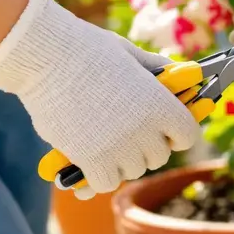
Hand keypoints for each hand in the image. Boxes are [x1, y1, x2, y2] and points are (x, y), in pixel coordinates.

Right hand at [0, 0, 200, 199]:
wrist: (46, 57)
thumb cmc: (88, 50)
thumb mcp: (130, 54)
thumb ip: (156, 69)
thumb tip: (180, 71)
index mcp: (160, 103)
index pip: (187, 135)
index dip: (176, 134)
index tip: (163, 130)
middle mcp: (145, 129)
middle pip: (159, 156)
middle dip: (146, 147)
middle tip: (127, 133)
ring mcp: (118, 148)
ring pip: (132, 170)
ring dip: (122, 161)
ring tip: (105, 141)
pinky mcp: (90, 161)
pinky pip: (106, 183)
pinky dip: (100, 176)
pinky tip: (91, 159)